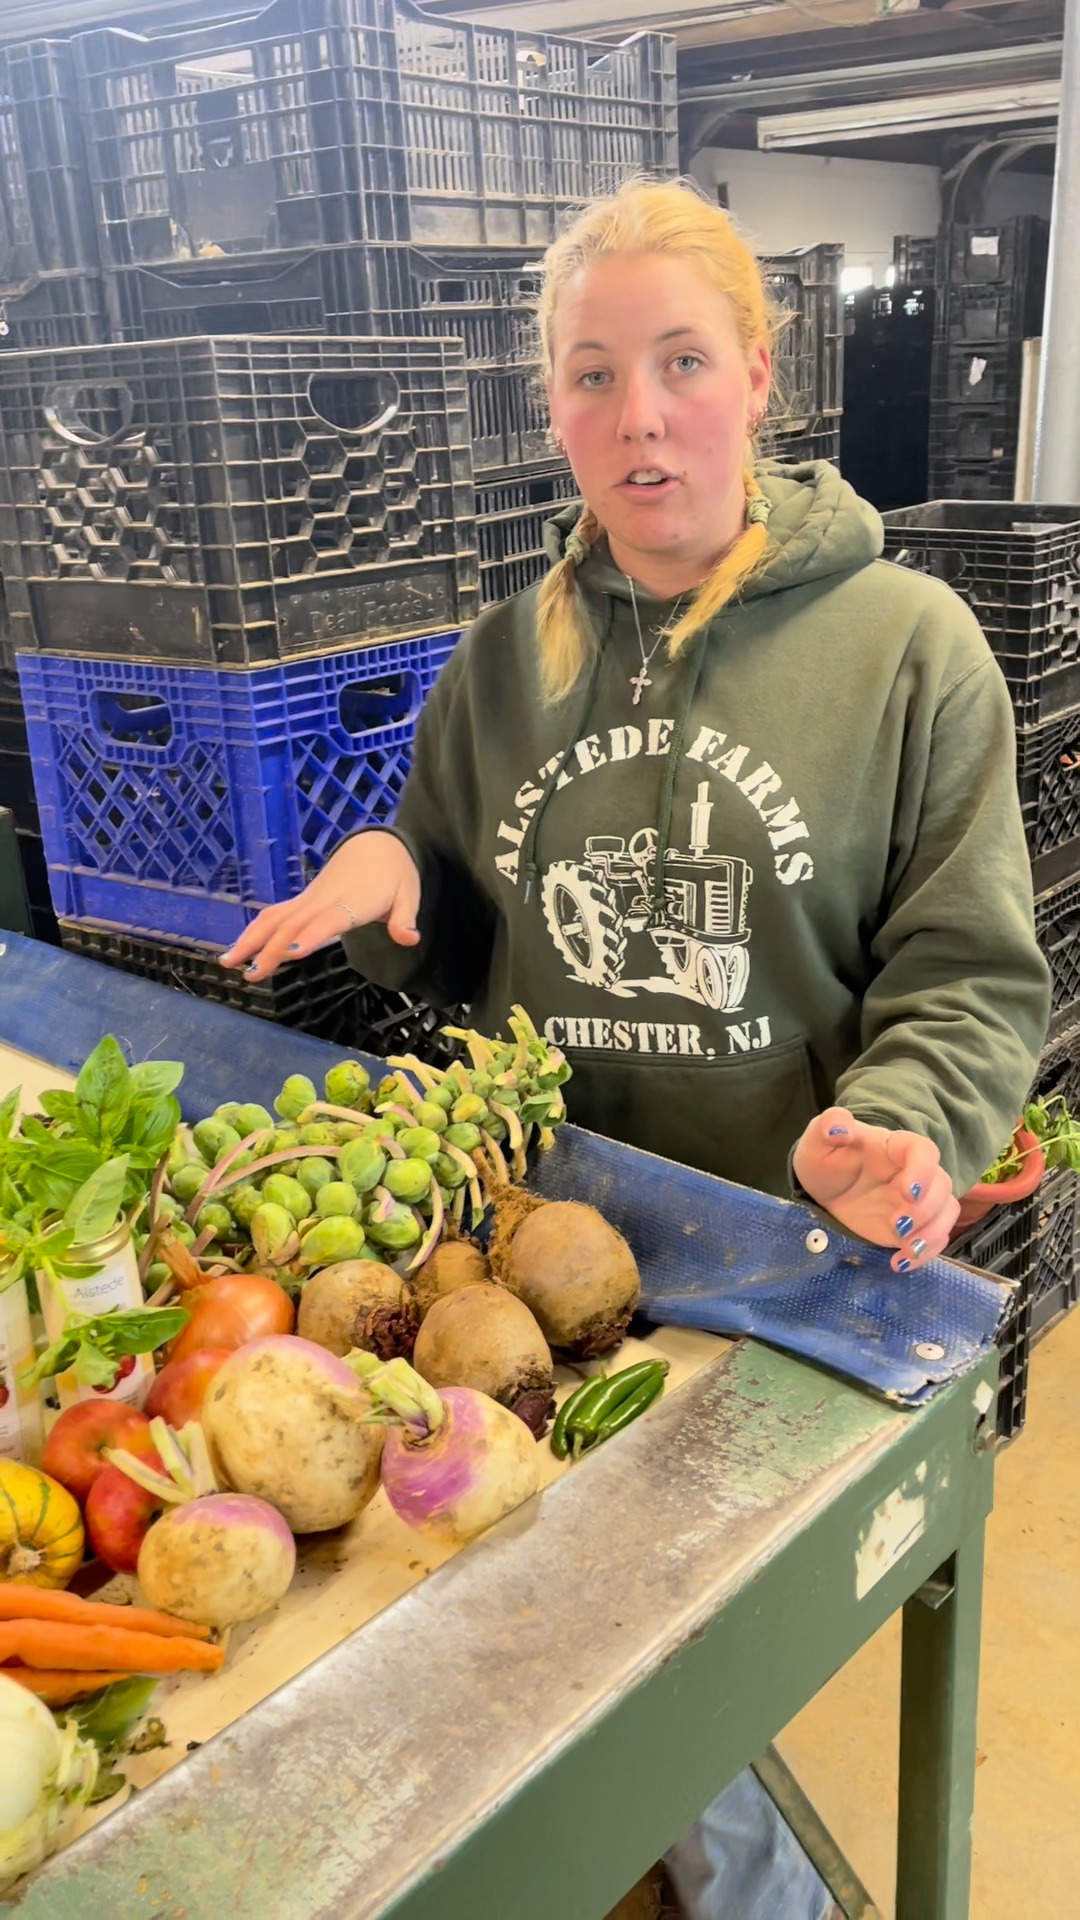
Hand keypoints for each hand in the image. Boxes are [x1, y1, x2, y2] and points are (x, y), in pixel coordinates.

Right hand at [220, 833, 420, 981]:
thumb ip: (404, 919)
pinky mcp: (302, 900)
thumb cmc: (395, 874)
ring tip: (229, 963)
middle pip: (291, 924)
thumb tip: (410, 939)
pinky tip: (238, 950)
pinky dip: (255, 931)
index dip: (308, 936)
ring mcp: (309, 899)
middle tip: (250, 974)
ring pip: (275, 918)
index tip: (289, 953)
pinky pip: (275, 915)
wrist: (377, 845)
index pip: (326, 921)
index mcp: (351, 902)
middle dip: (269, 948)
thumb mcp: (409, 894)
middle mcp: (323, 901)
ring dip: (251, 939)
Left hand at [792, 1107, 958, 1272]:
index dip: (922, 1171)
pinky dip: (924, 1254)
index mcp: (895, 1148)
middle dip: (926, 1209)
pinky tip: (899, 1263)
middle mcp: (915, 1173)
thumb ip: (827, 1126)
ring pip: (947, 1212)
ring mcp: (917, 1202)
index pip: (923, 1151)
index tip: (907, 1192)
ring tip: (905, 1249)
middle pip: (942, 1185)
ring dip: (932, 1233)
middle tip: (897, 1225)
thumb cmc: (825, 1161)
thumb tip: (839, 1126)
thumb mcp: (818, 1141)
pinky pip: (935, 1239)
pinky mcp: (914, 1227)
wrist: (823, 1191)